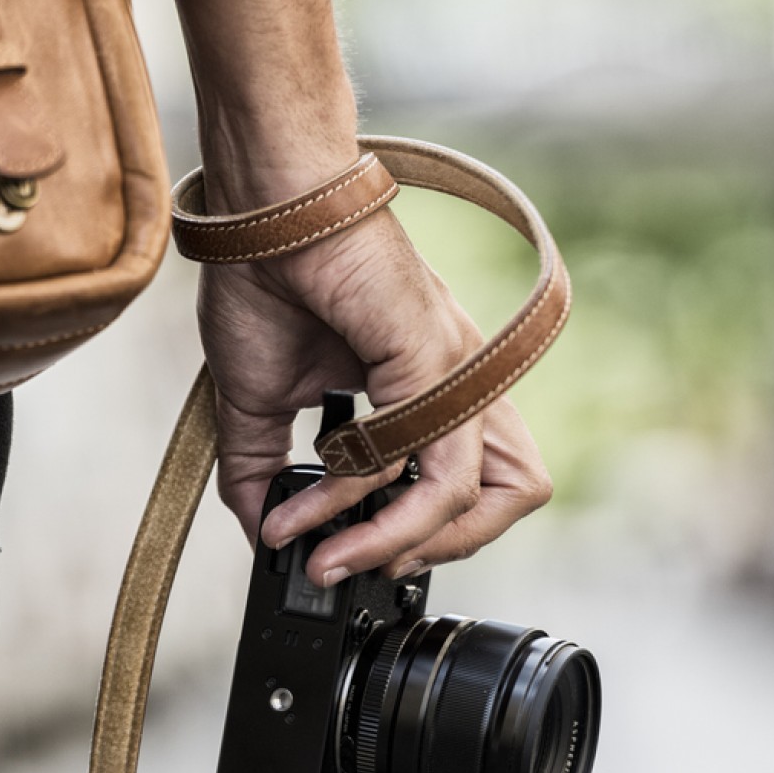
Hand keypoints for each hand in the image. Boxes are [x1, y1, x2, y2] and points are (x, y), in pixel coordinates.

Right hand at [169, 0, 552, 583]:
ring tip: (336, 554)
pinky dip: (367, 502)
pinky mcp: (435, 361)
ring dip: (401, 543)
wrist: (262, 210)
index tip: (340, 554)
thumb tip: (259, 529)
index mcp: (429, 386)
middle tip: (362, 562)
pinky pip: (426, 462)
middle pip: (514, 495)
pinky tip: (314, 500)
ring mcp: (454, 371)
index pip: (468, 484)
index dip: (417, 535)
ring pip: (483, 495)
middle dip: (438, 550)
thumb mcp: (258, 399)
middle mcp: (457, 381)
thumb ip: (262, 468)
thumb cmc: (266, 279)